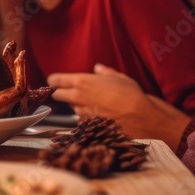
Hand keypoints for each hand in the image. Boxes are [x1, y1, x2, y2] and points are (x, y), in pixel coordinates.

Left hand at [48, 64, 190, 149]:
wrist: (140, 118)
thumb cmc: (131, 94)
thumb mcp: (119, 77)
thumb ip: (105, 72)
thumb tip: (98, 68)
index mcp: (82, 81)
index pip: (55, 80)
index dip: (54, 80)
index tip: (56, 81)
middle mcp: (77, 97)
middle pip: (57, 95)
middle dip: (61, 93)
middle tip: (70, 92)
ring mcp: (81, 113)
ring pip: (71, 107)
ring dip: (77, 106)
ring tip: (94, 104)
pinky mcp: (87, 126)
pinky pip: (82, 119)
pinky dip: (87, 117)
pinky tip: (100, 116)